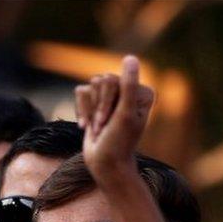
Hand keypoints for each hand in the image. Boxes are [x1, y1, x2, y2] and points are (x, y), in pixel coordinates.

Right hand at [75, 55, 154, 179]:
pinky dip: (81, 111)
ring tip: (98, 128)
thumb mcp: (124, 114)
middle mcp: (128, 91)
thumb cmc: (118, 142)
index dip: (107, 101)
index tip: (112, 121)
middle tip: (104, 126)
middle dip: (98, 106)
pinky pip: (81, 92)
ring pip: (90, 86)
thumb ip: (128, 85)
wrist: (104, 164)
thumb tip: (130, 57)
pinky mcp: (96, 103)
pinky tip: (86, 126)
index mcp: (141, 92)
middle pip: (101, 80)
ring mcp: (112, 97)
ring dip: (89, 111)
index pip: (113, 80)